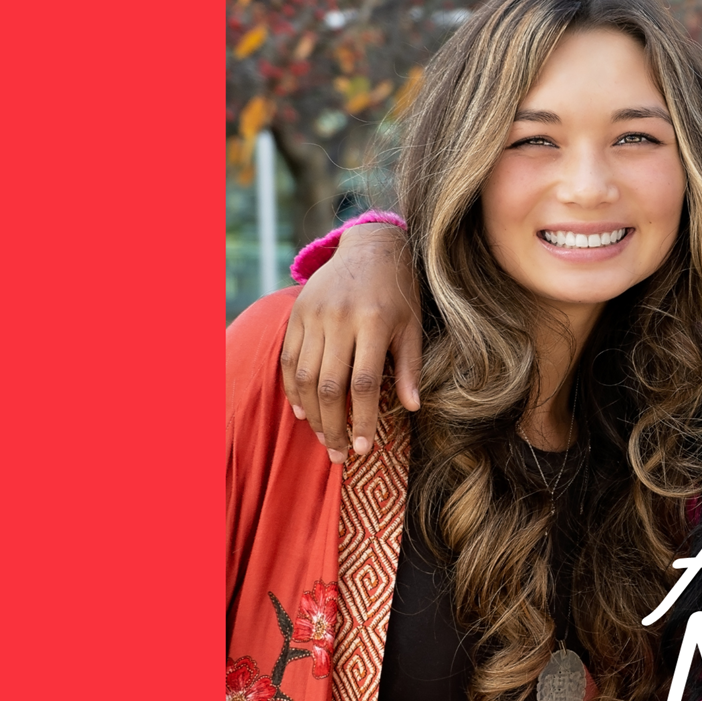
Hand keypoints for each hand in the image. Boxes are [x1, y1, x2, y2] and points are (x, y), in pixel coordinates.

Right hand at [281, 222, 421, 462]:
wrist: (371, 245)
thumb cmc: (399, 291)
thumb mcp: (413, 325)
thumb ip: (410, 367)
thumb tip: (412, 408)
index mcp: (374, 323)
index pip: (363, 383)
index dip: (361, 420)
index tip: (363, 449)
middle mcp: (340, 319)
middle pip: (329, 386)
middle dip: (333, 427)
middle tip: (340, 455)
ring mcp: (314, 315)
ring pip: (305, 377)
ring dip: (312, 415)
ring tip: (324, 438)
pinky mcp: (297, 313)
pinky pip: (289, 359)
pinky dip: (293, 389)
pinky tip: (303, 411)